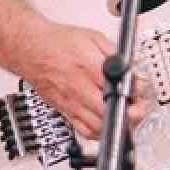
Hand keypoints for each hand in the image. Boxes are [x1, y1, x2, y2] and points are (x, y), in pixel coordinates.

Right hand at [24, 24, 150, 139]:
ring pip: (97, 127)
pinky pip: (83, 130)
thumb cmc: (58, 41)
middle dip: (129, 114)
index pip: (117, 86)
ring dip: (115, 126)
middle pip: (108, 111)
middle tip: (137, 108)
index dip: (134, 92)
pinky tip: (105, 124)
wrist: (30, 48)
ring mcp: (70, 102)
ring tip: (124, 117)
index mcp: (88, 66)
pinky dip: (98, 132)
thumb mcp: (93, 37)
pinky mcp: (63, 110)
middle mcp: (78, 87)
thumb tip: (130, 68)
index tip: (140, 92)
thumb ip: (114, 53)